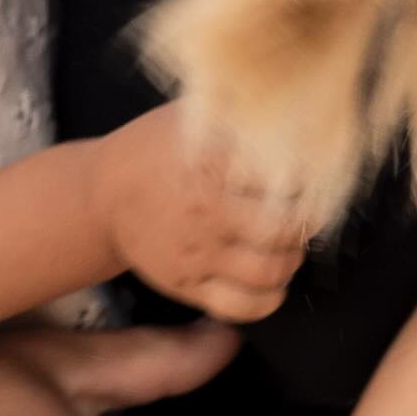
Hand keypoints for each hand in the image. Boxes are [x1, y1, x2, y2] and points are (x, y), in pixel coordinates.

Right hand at [94, 106, 309, 323]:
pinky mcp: (186, 285)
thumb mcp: (190, 116)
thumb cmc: (154, 150)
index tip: (313, 175)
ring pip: (270, 270)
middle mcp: (204, 212)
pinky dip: (268, 299)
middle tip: (304, 213)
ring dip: (292, 259)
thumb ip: (238, 113)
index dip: (310, 177)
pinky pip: (241, 306)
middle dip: (306, 221)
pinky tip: (269, 280)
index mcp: (209, 164)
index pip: (284, 176)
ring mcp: (195, 253)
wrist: (102, 195)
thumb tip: (296, 108)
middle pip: (284, 228)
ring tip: (288, 245)